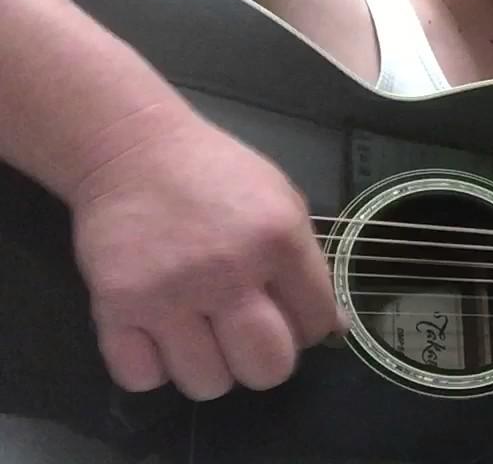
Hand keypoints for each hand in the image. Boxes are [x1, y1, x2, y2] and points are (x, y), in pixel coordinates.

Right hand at [69, 109, 345, 400]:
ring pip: (208, 384)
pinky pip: (143, 378)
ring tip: (201, 334)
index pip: (316, 324)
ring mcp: (170, 293)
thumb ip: (309, 264)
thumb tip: (335, 329)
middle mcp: (228, 272)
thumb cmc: (217, 175)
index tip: (288, 314)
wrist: (132, 150)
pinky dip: (153, 368)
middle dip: (264, 363)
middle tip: (247, 338)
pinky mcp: (116, 305)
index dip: (307, 328)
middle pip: (267, 369)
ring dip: (209, 368)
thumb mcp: (282, 201)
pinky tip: (160, 336)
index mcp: (278, 241)